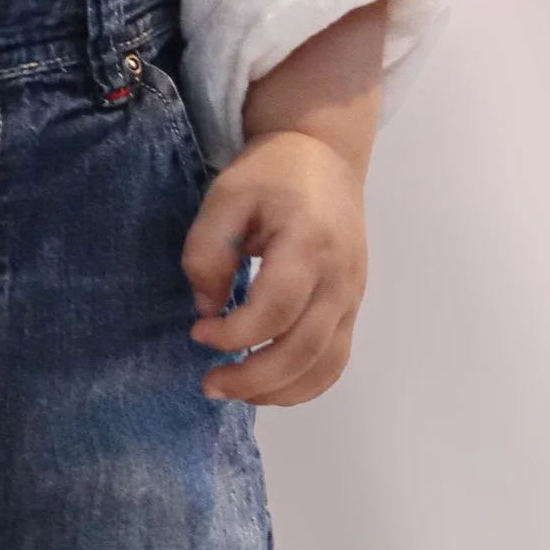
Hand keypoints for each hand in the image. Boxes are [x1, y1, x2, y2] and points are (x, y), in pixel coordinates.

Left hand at [182, 129, 367, 406]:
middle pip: (304, 348)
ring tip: (232, 391)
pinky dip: (302, 386)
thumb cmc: (272, 174)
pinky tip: (266, 387)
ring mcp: (352, 297)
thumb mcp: (226, 195)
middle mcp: (340, 277)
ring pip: (325, 366)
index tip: (197, 332)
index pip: (277, 308)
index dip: (234, 333)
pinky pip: (335, 362)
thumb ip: (208, 251)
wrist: (325, 158)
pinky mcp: (351, 308)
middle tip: (209, 384)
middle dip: (253, 378)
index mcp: (309, 243)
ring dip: (277, 391)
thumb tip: (207, 310)